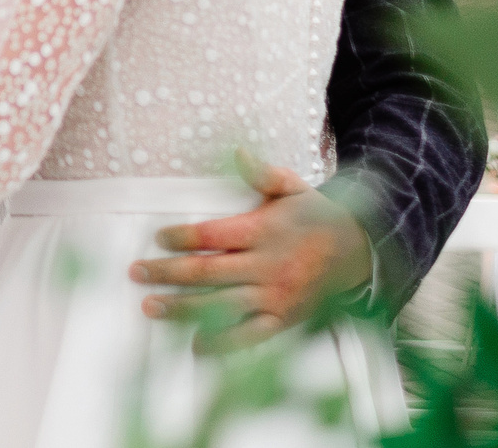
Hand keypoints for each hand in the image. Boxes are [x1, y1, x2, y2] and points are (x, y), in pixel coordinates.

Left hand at [132, 156, 372, 349]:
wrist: (361, 251)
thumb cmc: (317, 216)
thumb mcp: (292, 187)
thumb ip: (262, 173)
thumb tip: (239, 152)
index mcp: (263, 231)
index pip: (211, 235)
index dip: (181, 237)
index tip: (158, 238)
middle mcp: (266, 266)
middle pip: (206, 272)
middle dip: (166, 273)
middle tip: (136, 272)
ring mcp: (275, 297)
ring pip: (220, 305)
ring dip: (182, 308)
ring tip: (150, 307)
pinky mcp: (284, 320)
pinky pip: (249, 336)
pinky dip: (222, 343)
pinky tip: (196, 346)